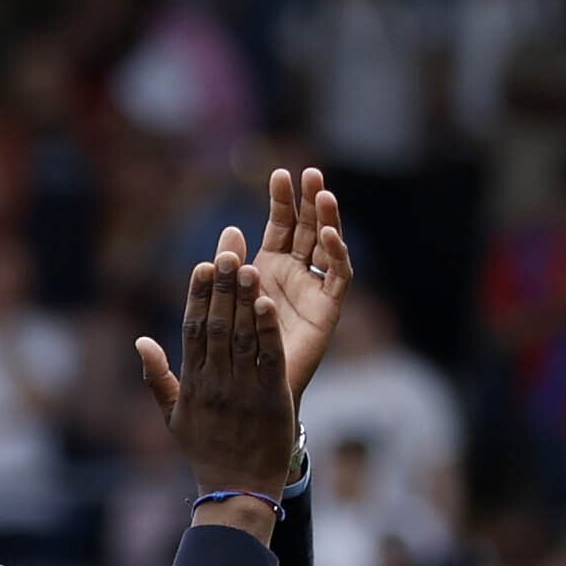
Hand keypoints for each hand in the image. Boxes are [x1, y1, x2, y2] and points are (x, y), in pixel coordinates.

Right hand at [135, 231, 296, 502]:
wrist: (238, 491)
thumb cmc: (207, 452)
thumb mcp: (173, 418)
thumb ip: (157, 377)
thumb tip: (140, 340)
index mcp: (193, 383)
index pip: (193, 330)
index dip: (198, 295)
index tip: (203, 264)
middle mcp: (216, 383)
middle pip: (217, 325)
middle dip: (222, 285)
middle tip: (228, 248)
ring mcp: (243, 391)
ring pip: (242, 338)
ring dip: (245, 300)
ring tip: (248, 265)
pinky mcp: (271, 400)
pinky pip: (268, 360)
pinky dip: (267, 332)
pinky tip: (269, 304)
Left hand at [251, 166, 350, 403]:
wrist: (251, 393)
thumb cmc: (234, 349)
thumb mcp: (228, 297)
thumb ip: (230, 266)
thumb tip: (230, 228)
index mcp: (270, 266)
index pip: (281, 224)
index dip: (282, 200)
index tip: (278, 174)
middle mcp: (296, 274)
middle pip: (308, 227)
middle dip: (309, 200)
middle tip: (309, 172)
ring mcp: (314, 290)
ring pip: (327, 246)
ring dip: (328, 219)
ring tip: (323, 193)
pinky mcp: (328, 310)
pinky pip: (337, 277)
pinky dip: (335, 255)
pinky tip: (329, 235)